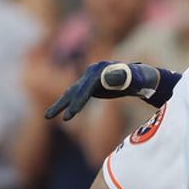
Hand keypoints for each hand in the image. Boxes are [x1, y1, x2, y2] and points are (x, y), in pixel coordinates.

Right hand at [44, 60, 167, 120]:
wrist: (140, 77)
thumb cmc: (141, 79)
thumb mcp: (136, 78)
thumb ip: (124, 77)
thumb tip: (108, 78)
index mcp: (102, 70)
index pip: (88, 86)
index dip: (80, 99)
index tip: (72, 113)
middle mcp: (93, 71)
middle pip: (76, 88)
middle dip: (66, 104)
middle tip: (53, 118)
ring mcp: (89, 77)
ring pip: (71, 92)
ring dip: (60, 104)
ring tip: (47, 117)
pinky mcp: (89, 85)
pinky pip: (75, 95)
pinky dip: (67, 103)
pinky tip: (58, 114)